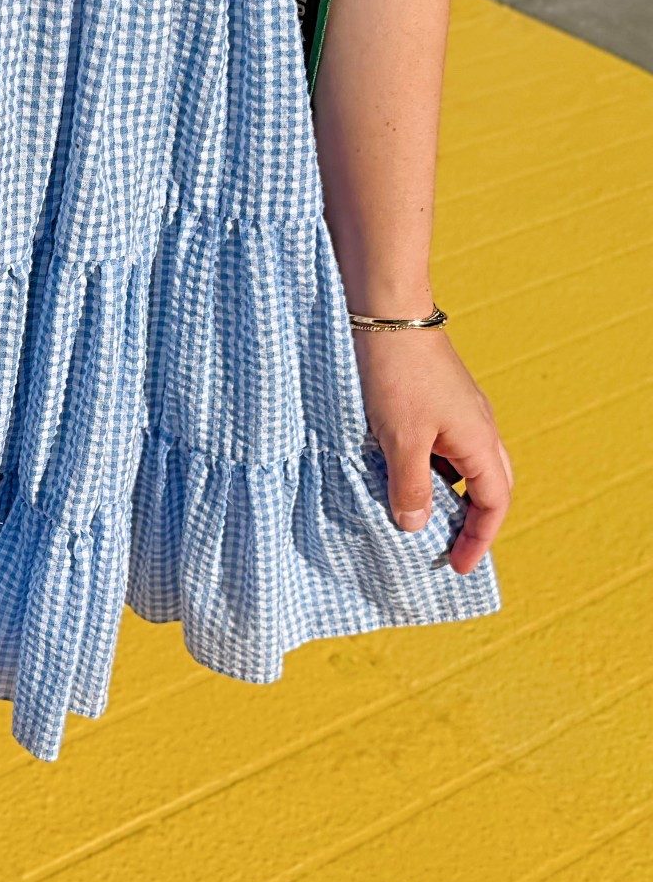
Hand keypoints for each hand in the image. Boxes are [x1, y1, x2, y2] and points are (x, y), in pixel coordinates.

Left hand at [352, 327, 512, 576]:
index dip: (479, 538)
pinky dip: (432, 471)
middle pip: (489, 485)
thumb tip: (416, 526)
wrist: (388, 314)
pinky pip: (445, 448)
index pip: (493, 502)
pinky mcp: (439, 400)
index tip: (458, 567)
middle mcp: (478, 427)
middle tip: (448, 550)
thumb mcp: (400, 441)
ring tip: (420, 521)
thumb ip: (409, 487)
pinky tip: (402, 477)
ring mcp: (459, 412)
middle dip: (473, 521)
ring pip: (465, 466)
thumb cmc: (397, 376)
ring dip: (449, 496)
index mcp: (479, 440)